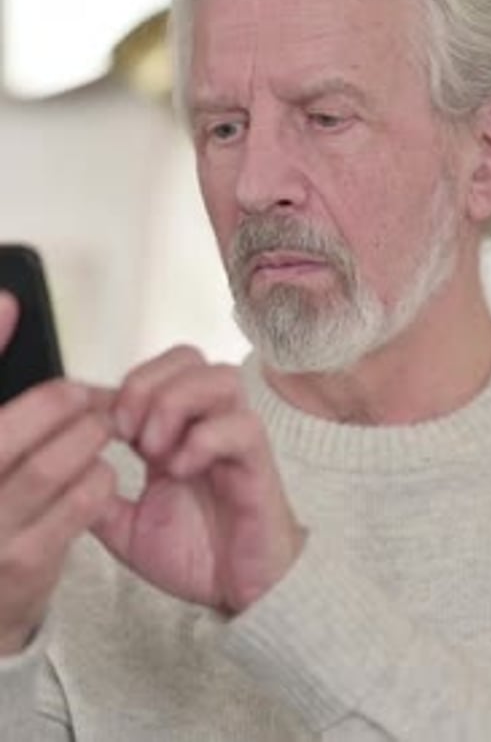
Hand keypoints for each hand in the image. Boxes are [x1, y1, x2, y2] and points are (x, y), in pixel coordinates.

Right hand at [0, 293, 116, 654]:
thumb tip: (10, 305)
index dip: (10, 365)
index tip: (16, 311)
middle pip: (3, 435)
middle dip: (52, 404)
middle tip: (84, 396)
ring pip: (43, 469)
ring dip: (82, 439)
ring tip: (98, 429)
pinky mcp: (23, 568)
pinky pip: (74, 510)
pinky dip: (94, 482)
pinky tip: (98, 473)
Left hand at [93, 346, 304, 613]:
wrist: (240, 593)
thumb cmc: (196, 554)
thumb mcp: (127, 527)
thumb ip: (98, 498)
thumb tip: (65, 473)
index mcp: (176, 430)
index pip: (153, 372)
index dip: (120, 387)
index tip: (95, 425)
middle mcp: (209, 423)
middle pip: (186, 356)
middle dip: (146, 383)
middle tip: (125, 431)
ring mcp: (236, 439)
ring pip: (219, 377)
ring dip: (176, 402)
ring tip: (154, 449)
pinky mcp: (258, 464)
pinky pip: (242, 426)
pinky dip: (204, 439)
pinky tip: (181, 469)